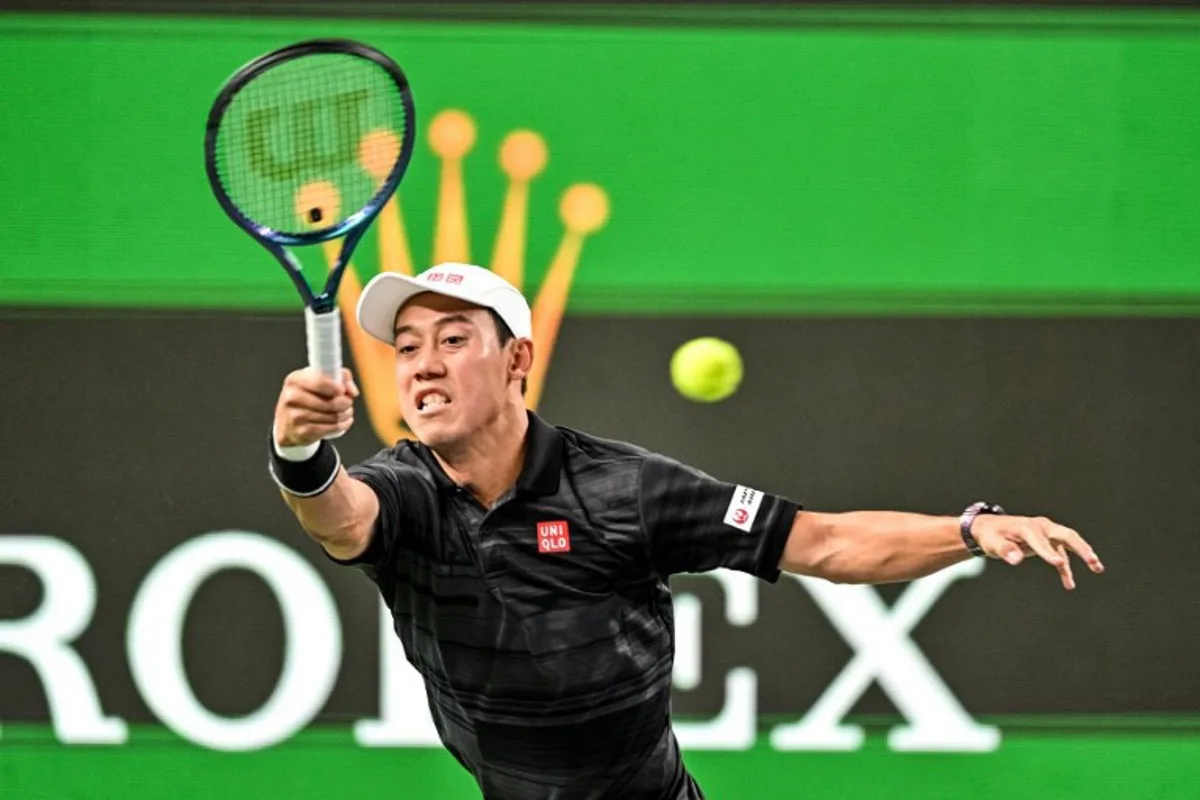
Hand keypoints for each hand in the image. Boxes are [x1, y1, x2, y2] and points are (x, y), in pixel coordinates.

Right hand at [274, 368, 359, 446]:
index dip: (337, 388)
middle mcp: (292, 397)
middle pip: (330, 403)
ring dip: (346, 414)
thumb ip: (340, 376)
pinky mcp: (302, 432)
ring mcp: (295, 416)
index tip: (343, 391)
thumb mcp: (318, 379)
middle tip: (348, 402)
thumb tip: (352, 391)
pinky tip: (344, 421)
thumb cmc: (306, 396)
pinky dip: (342, 425)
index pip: (319, 382)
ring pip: (333, 417)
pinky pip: (330, 429)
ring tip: (346, 411)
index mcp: (295, 380)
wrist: (287, 423)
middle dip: (346, 403)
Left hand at [971, 514, 1104, 590]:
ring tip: (1098, 568)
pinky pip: (1061, 555)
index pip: (1040, 540)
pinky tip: (1069, 585)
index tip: (1058, 564)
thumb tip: (1015, 560)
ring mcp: (1047, 533)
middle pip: (1066, 535)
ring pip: (1069, 543)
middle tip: (1093, 561)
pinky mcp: (1048, 542)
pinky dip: (1065, 570)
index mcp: (1027, 527)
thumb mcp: (993, 543)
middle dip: (1080, 548)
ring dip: (1083, 554)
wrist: (991, 528)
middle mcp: (1041, 527)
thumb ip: (1005, 551)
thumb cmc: (992, 536)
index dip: (1048, 552)